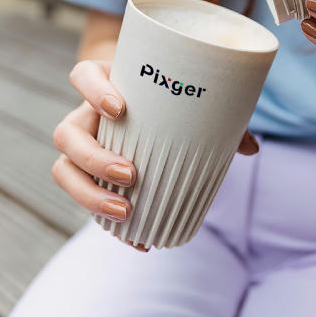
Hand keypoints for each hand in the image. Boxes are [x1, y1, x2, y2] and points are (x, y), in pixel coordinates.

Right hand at [51, 59, 258, 251]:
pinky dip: (109, 224)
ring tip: (125, 211)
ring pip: (64, 170)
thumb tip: (251, 148)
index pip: (83, 76)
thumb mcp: (184, 98)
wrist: (144, 109)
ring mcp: (82, 147)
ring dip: (89, 195)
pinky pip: (86, 201)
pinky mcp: (87, 177)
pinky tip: (137, 240)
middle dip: (93, 159)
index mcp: (104, 84)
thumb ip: (216, 117)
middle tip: (130, 174)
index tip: (120, 109)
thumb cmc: (166, 98)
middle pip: (67, 134)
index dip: (93, 91)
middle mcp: (84, 115)